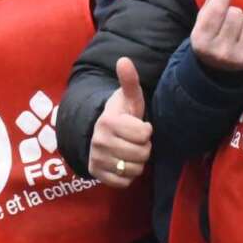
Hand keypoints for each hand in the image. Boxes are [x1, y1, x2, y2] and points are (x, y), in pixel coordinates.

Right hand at [91, 58, 152, 188]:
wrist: (102, 132)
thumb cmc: (122, 114)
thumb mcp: (129, 98)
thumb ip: (129, 81)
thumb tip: (124, 60)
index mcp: (108, 122)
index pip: (143, 135)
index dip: (146, 131)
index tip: (139, 127)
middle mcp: (99, 141)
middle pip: (141, 154)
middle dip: (144, 148)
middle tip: (136, 141)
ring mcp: (96, 158)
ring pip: (134, 170)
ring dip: (137, 163)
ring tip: (130, 152)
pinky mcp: (97, 173)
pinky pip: (124, 182)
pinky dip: (128, 175)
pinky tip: (123, 163)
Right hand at [191, 0, 242, 74]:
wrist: (219, 70)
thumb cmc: (212, 36)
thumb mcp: (205, 19)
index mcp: (202, 39)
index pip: (217, 9)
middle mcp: (220, 51)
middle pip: (236, 13)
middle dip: (235, 11)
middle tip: (230, 20)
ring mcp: (239, 58)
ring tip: (240, 29)